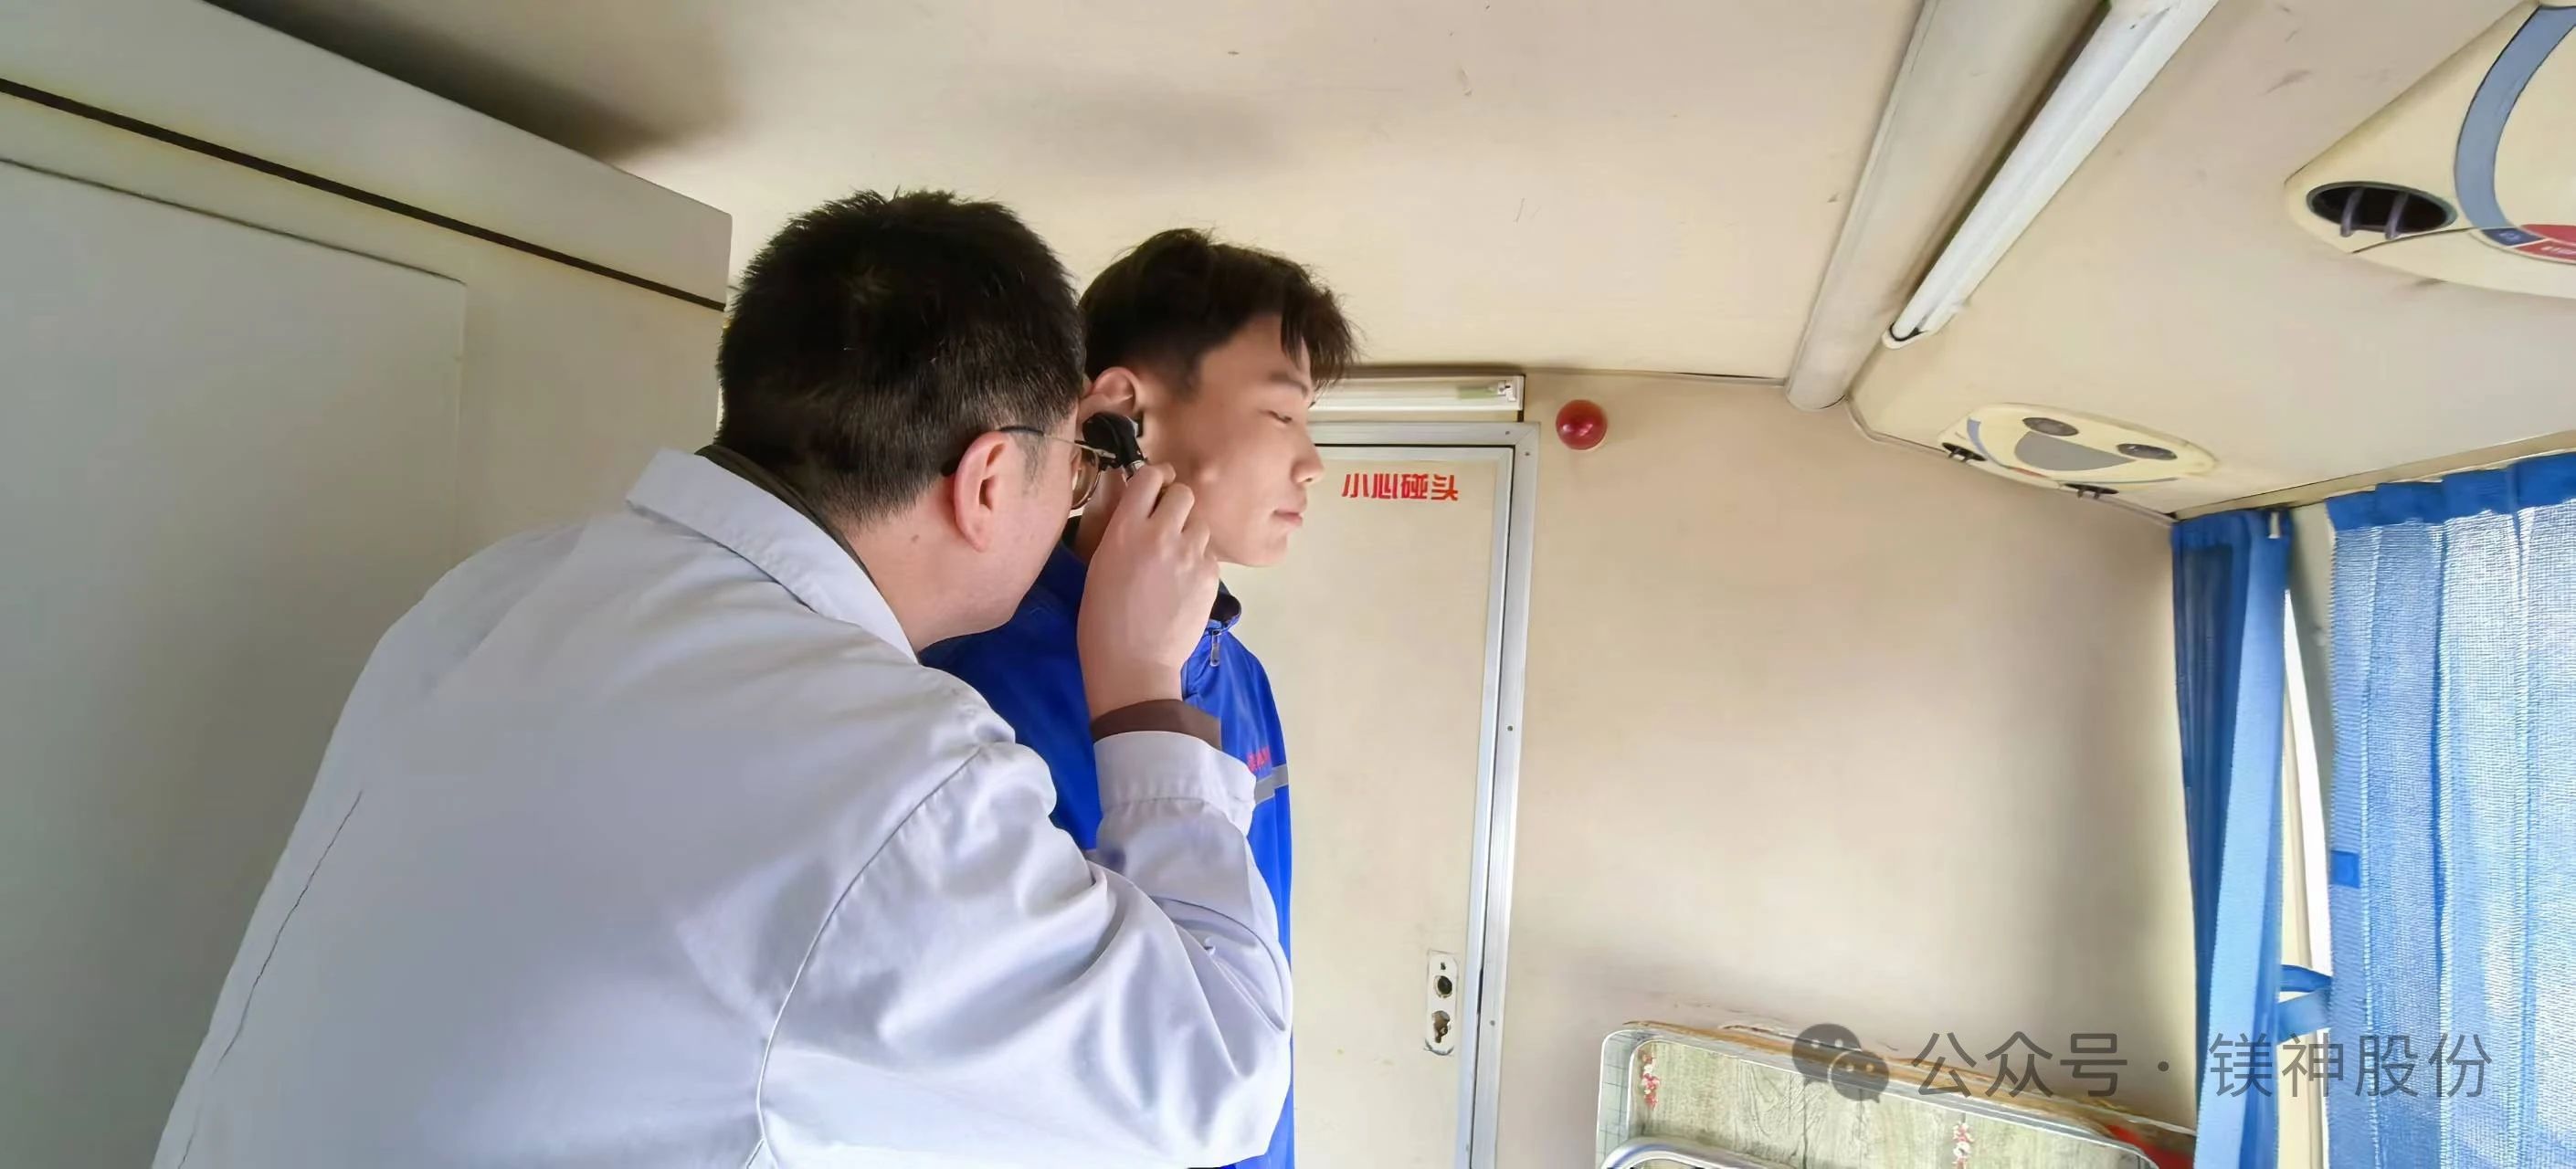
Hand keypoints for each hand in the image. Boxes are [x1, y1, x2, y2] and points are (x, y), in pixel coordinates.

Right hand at [1077, 463, 1218, 718]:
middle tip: (1167, 525)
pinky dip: (1198, 562)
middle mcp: (1161, 534)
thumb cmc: (1102, 620)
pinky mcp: (1209, 576)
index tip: (1156, 488)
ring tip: (1175, 559)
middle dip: (1176, 504)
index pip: (1150, 476)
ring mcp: (1189, 555)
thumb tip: (1133, 500)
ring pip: (1200, 523)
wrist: (1133, 664)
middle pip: (1184, 493)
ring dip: (1189, 533)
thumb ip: (1120, 528)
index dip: (1156, 478)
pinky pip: (1208, 554)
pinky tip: (1183, 584)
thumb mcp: (1099, 565)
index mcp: (1126, 528)